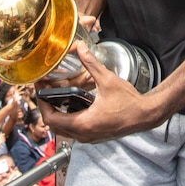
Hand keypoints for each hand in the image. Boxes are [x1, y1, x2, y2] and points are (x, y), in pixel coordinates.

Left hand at [37, 42, 160, 142]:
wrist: (145, 115)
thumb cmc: (129, 102)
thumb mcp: (107, 80)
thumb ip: (91, 64)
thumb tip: (80, 48)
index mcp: (83, 123)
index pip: (50, 118)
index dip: (41, 103)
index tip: (40, 89)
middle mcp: (83, 134)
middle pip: (54, 126)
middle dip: (47, 108)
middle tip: (45, 91)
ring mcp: (89, 137)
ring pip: (63, 129)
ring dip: (57, 114)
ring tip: (56, 95)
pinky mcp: (94, 135)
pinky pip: (74, 130)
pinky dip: (68, 118)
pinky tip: (72, 102)